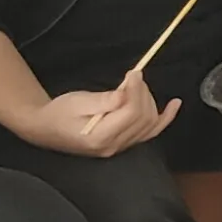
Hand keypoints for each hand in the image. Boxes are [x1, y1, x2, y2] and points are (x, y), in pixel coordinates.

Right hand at [31, 70, 180, 157]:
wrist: (46, 128)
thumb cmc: (58, 113)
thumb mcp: (77, 102)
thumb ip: (104, 100)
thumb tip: (126, 94)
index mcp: (100, 137)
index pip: (131, 113)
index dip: (136, 90)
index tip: (133, 73)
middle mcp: (113, 147)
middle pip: (143, 118)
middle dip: (142, 93)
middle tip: (133, 76)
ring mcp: (119, 148)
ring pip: (150, 124)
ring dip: (149, 101)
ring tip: (136, 86)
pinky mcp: (123, 143)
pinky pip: (150, 132)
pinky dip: (164, 118)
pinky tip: (175, 105)